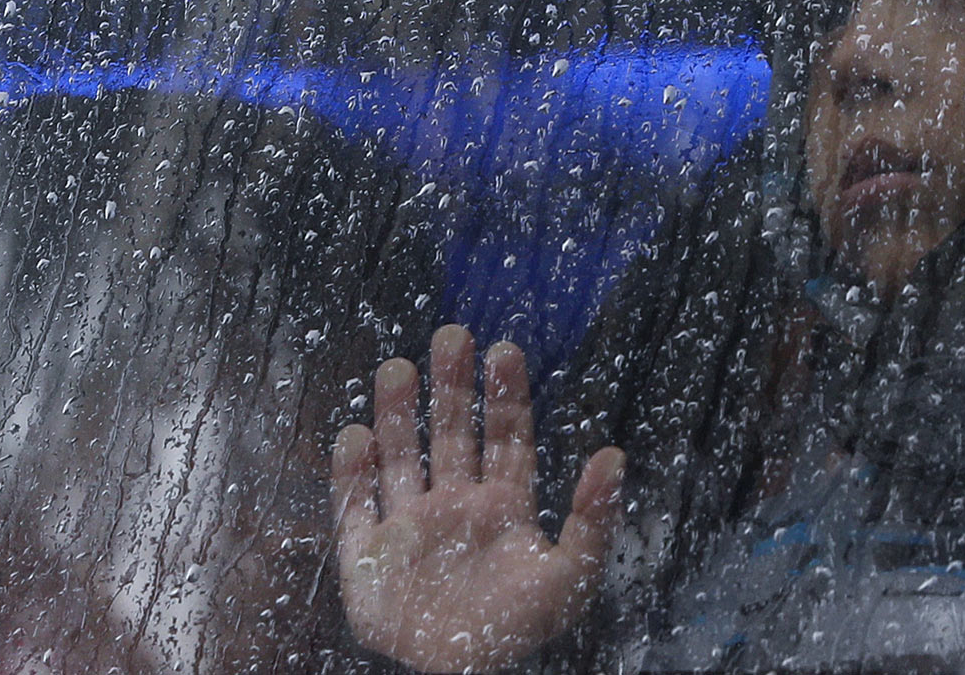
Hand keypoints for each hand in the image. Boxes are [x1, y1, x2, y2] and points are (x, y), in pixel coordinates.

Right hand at [331, 325, 624, 672]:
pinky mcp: (367, 556)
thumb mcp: (570, 577)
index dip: (505, 395)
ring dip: (399, 414)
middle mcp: (455, 506)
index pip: (505, 438)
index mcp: (503, 507)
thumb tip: (614, 454)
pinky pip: (353, 507)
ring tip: (399, 367)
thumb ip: (594, 517)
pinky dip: (351, 473)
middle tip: (452, 334)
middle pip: (452, 434)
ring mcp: (409, 527)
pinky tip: (355, 435)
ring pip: (401, 457)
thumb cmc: (517, 629)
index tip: (503, 349)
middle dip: (451, 386)